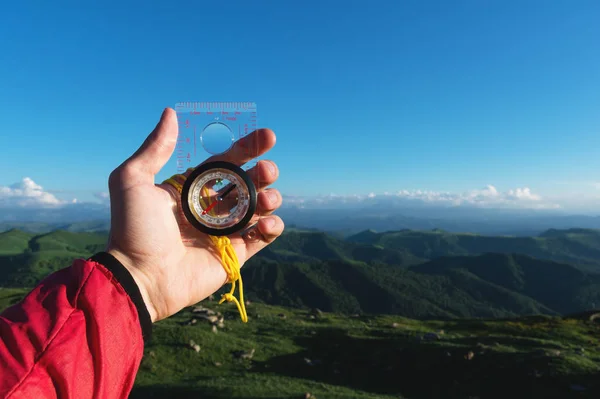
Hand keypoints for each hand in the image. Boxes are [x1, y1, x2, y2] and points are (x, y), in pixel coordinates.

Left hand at [105, 108, 283, 321]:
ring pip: (259, 207)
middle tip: (267, 170)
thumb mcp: (132, 180)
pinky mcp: (235, 255)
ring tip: (266, 198)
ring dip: (270, 198)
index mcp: (191, 188)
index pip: (226, 162)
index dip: (247, 147)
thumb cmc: (133, 229)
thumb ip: (154, 148)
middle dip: (263, 172)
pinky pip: (263, 237)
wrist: (140, 277)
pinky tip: (267, 222)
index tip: (268, 136)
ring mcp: (224, 231)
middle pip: (248, 183)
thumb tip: (171, 112)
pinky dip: (273, 227)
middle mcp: (210, 207)